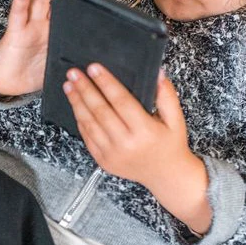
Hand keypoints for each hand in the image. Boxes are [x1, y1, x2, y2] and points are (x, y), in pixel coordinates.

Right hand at [0, 0, 103, 97]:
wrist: (8, 84)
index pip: (71, 11)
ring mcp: (30, 26)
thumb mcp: (57, 65)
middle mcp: (43, 25)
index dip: (85, 2)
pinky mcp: (16, 32)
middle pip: (59, 1)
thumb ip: (72, 59)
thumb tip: (96, 64)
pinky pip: (18, 12)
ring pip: (41, 0)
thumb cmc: (31, 73)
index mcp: (55, 32)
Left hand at [64, 63, 212, 234]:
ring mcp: (112, 154)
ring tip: (69, 86)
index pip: (121, 101)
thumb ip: (166, 96)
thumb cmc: (171, 145)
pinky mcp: (103, 161)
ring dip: (77, 103)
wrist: (166, 176)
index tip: (94, 67)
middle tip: (73, 73)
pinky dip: (79, 120)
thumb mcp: (176, 120)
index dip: (106, 83)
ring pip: (89, 124)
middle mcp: (126, 143)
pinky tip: (75, 105)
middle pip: (100, 111)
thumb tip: (158, 72)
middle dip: (85, 89)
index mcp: (144, 130)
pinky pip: (87, 137)